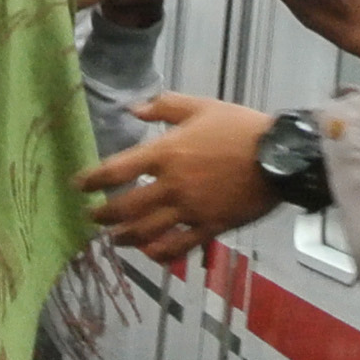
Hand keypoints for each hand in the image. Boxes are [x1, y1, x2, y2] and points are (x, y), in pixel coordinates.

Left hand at [78, 94, 283, 263]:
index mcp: (166, 153)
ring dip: (125, 237)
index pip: (116, 171)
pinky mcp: (210, 227)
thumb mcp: (200, 106)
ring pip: (147, 232)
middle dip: (103, 214)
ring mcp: (190, 210)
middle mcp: (172, 186)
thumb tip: (133, 108)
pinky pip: (179, 246)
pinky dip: (161, 253)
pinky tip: (151, 254)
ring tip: (114, 239)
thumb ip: (164, 106)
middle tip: (91, 217)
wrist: (280, 156)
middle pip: (125, 208)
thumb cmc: (240, 127)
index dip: (92, 180)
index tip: (78, 186)